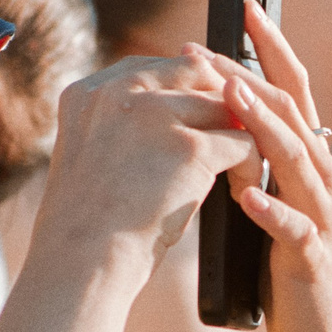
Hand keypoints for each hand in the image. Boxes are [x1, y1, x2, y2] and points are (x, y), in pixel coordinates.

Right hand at [29, 44, 253, 269]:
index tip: (200, 120)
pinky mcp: (189, 148)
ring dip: (239, 135)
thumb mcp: (90, 157)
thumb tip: (173, 116)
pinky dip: (250, 165)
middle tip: (232, 138)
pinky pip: (243, 142)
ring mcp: (155, 116)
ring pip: (225, 106)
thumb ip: (118, 126)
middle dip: (220, 102)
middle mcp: (119, 93)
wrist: (80, 264)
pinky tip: (242, 190)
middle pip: (194, 73)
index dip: (185, 90)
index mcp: (88, 93)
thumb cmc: (86, 227)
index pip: (152, 67)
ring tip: (240, 169)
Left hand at [229, 3, 331, 331]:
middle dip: (254, 77)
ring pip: (300, 162)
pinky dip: (271, 210)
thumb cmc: (286, 267)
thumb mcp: (267, 198)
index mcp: (309, 160)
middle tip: (209, 51)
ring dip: (265, 129)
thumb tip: (214, 106)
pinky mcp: (313, 263)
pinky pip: (295, 231)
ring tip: (232, 100)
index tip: (243, 5)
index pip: (295, 89)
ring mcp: (322, 220)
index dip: (272, 46)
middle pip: (296, 114)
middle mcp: (323, 180)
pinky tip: (246, 195)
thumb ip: (250, 156)